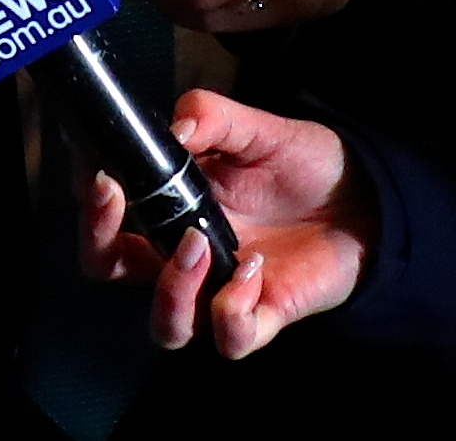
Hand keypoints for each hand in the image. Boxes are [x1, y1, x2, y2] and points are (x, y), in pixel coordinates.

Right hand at [76, 90, 376, 356]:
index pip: (103, 218)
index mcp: (167, 209)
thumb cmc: (304, 165)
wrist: (369, 200)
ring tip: (196, 243)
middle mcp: (181, 254)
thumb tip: (173, 131)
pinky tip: (253, 269)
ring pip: (165, 325)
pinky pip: (230, 337)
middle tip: (116, 200)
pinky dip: (230, 309)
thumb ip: (211, 117)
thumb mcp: (256, 128)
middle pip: (108, 269)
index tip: (96, 170)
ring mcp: (219, 290)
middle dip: (99, 240)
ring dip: (169, 288)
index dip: (87, 202)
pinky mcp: (263, 317)